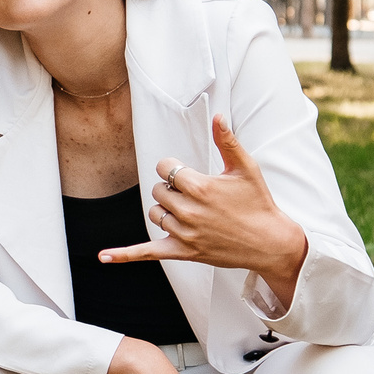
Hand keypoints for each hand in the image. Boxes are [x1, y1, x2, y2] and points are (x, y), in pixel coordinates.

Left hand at [101, 114, 307, 302]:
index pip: (165, 168)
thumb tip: (218, 116)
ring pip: (155, 214)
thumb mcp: (245, 168)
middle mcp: (189, 211)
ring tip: (190, 211)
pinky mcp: (183, 252)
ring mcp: (185, 233)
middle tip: (195, 194)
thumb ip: (228, 142)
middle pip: (158, 190)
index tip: (185, 172)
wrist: (269, 242)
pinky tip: (104, 256)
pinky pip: (147, 252)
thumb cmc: (258, 203)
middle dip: (172, 188)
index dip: (173, 168)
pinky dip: (124, 255)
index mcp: (201, 188)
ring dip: (166, 210)